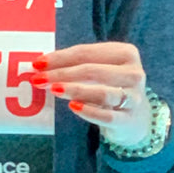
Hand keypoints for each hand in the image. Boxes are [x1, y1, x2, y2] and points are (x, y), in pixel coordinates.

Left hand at [29, 42, 151, 145]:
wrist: (135, 118)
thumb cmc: (110, 86)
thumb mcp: (100, 69)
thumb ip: (76, 64)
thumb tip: (41, 64)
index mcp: (126, 53)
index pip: (87, 52)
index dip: (60, 57)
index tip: (37, 63)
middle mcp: (134, 73)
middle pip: (92, 71)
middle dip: (62, 74)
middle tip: (39, 79)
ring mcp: (134, 97)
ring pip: (102, 93)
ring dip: (74, 90)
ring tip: (54, 90)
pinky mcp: (130, 120)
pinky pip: (108, 116)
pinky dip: (89, 111)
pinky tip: (73, 107)